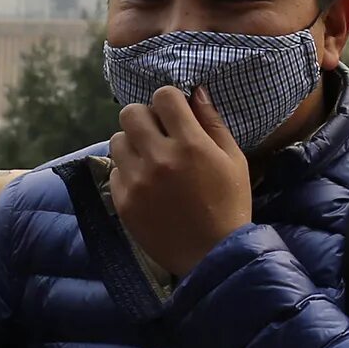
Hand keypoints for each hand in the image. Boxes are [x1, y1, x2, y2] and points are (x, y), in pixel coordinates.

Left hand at [111, 86, 252, 277]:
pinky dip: (128, 172)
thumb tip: (196, 91)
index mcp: (190, 144)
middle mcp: (158, 158)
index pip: (163, 96)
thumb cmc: (229, 205)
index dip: (170, 101)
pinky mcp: (123, 202)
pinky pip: (115, 170)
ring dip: (133, 143)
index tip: (176, 115)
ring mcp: (137, 181)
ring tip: (150, 160)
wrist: (212, 256)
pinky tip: (147, 185)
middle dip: (145, 118)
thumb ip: (212, 122)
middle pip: (130, 112)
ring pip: (116, 139)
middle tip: (159, 135)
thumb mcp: (233, 160)